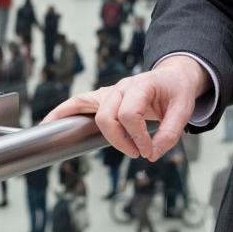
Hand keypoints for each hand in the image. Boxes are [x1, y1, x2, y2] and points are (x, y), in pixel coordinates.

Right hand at [41, 55, 209, 161]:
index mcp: (141, 84)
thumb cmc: (176, 91)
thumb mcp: (184, 110)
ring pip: (92, 113)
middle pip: (107, 116)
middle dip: (121, 140)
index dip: (138, 136)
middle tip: (140, 153)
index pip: (129, 113)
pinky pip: (77, 102)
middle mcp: (121, 86)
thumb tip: (152, 153)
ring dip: (106, 135)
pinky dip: (62, 112)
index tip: (149, 150)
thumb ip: (170, 133)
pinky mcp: (102, 98)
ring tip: (123, 149)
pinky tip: (48, 124)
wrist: (172, 77)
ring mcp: (109, 92)